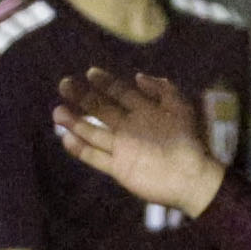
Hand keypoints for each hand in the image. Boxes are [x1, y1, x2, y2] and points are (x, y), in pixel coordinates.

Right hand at [54, 69, 228, 215]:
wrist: (192, 177)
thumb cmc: (189, 141)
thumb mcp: (180, 108)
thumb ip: (162, 90)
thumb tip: (138, 76)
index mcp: (144, 112)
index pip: (120, 93)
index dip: (106, 83)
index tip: (91, 73)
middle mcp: (130, 128)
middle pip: (101, 110)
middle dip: (83, 97)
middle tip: (65, 84)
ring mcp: (123, 149)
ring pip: (94, 133)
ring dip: (76, 123)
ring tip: (58, 112)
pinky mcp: (119, 168)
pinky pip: (96, 158)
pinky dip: (81, 150)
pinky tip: (66, 139)